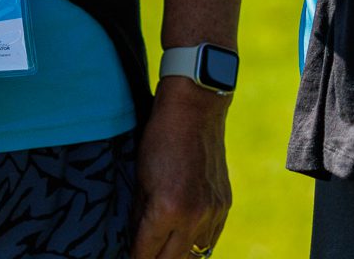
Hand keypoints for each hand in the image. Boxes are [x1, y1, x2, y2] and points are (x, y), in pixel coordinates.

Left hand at [132, 78, 231, 258]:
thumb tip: (135, 239)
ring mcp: (214, 211)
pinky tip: (184, 237)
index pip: (146, 253)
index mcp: (168, 209)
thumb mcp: (140, 178)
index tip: (128, 257)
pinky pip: (211, 237)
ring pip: (195, 254)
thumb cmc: (160, 138)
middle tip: (144, 255)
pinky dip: (197, 242)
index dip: (134, 258)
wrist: (195, 109)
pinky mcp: (225, 204)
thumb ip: (140, 216)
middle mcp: (194, 216)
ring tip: (163, 250)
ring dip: (177, 256)